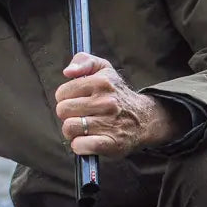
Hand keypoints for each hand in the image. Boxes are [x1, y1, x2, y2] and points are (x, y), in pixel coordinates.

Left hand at [55, 53, 181, 156]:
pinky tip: (87, 140)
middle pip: (63, 111)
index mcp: (101, 82)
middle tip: (80, 115)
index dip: (65, 98)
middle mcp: (107, 102)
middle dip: (67, 114)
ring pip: (69, 128)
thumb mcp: (103, 69)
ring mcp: (110, 123)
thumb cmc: (116, 94)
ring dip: (72, 130)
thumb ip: (83, 61)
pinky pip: (80, 145)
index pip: (62, 93)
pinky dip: (79, 145)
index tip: (76, 100)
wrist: (144, 118)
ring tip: (84, 127)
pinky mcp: (111, 144)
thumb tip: (68, 71)